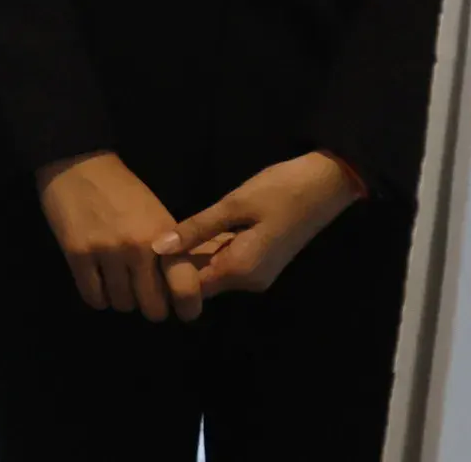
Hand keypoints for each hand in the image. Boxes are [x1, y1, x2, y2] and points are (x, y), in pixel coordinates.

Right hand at [33, 151, 183, 320]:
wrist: (78, 164)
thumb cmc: (122, 189)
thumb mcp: (155, 214)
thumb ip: (168, 249)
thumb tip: (177, 288)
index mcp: (163, 235)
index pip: (184, 286)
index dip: (188, 307)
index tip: (185, 312)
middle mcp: (137, 247)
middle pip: (152, 307)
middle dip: (152, 306)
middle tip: (146, 296)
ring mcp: (106, 252)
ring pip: (122, 304)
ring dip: (123, 299)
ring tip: (119, 282)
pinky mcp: (77, 255)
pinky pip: (94, 297)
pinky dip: (99, 296)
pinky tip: (99, 282)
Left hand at [156, 152, 364, 315]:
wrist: (326, 184)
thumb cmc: (280, 190)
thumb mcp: (233, 205)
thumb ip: (196, 229)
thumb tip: (158, 248)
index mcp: (240, 270)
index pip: (192, 287)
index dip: (167, 275)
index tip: (144, 255)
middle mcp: (249, 281)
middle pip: (203, 281)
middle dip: (177, 264)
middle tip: (147, 240)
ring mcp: (258, 273)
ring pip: (214, 271)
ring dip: (193, 255)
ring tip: (163, 234)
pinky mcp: (263, 261)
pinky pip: (228, 261)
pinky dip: (210, 250)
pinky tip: (191, 232)